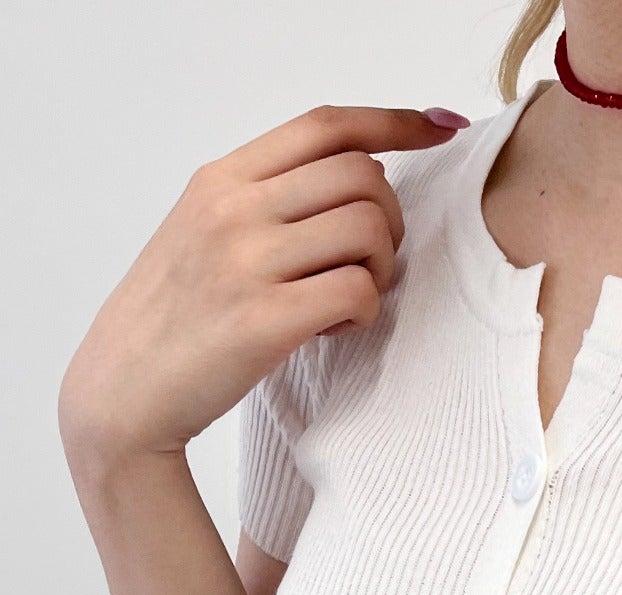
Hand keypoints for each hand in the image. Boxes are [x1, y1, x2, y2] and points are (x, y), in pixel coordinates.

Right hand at [57, 104, 463, 460]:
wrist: (125, 389)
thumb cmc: (178, 316)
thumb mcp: (206, 231)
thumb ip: (268, 200)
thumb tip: (359, 178)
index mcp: (222, 178)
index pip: (326, 126)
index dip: (395, 121)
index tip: (439, 126)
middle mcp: (234, 208)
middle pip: (362, 175)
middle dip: (391, 221)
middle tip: (368, 264)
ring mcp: (248, 262)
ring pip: (369, 228)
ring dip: (380, 269)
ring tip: (345, 300)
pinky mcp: (266, 320)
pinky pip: (359, 291)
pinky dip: (365, 312)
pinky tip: (333, 329)